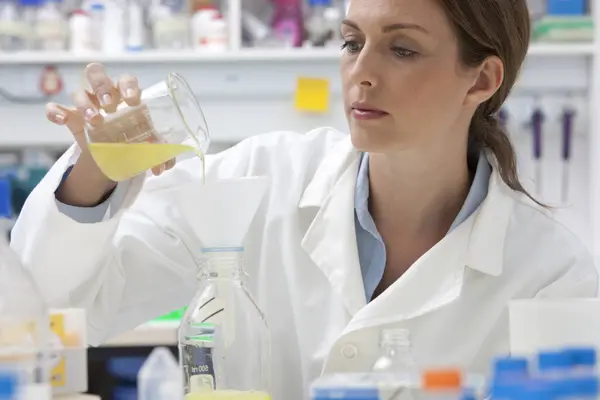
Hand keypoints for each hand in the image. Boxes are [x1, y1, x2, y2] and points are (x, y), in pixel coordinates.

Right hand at [48, 63, 173, 206]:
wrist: (111, 154)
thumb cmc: (131, 138)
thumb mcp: (144, 143)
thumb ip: (157, 152)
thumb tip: (165, 165)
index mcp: (126, 95)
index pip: (127, 80)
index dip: (129, 86)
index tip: (132, 101)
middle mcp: (104, 95)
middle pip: (98, 75)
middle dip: (103, 87)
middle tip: (109, 106)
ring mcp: (85, 104)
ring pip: (78, 91)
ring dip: (84, 104)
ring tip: (94, 121)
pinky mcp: (70, 117)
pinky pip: (57, 108)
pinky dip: (56, 111)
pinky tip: (61, 120)